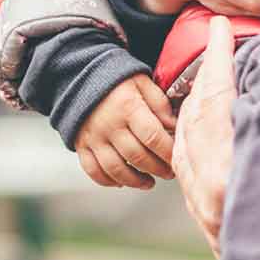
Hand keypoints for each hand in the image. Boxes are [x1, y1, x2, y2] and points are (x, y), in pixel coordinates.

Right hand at [74, 75, 176, 189]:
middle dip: (157, 169)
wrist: (82, 77)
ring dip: (135, 181)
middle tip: (168, 173)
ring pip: (115, 169)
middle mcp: (109, 125)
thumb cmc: (117, 81)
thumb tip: (175, 127)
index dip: (167, 152)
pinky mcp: (81, 145)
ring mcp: (93, 138)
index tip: (178, 159)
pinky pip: (94, 171)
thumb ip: (160, 104)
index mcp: (128, 107)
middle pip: (136, 156)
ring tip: (149, 182)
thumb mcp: (143, 83)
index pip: (152, 136)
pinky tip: (122, 181)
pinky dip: (109, 181)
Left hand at [171, 16, 237, 254]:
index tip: (221, 27)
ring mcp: (206, 211)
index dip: (218, 59)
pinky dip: (192, 139)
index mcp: (234, 176)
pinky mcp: (209, 223)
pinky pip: (188, 170)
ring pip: (184, 144)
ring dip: (195, 107)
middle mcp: (212, 194)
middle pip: (194, 118)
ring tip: (213, 80)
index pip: (216, 100)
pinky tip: (206, 127)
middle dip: (205, 78)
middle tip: (220, 48)